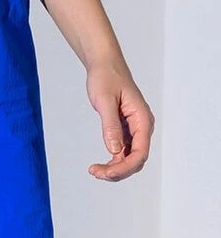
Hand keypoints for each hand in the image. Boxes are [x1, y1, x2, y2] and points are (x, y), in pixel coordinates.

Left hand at [86, 60, 153, 181]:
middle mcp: (142, 126)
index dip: (125, 167)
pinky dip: (112, 162)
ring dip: (114, 169)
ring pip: (130, 159)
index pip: (140, 153)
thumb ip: (110, 126)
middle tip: (95, 172)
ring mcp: (134, 130)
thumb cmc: (106, 77)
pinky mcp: (126, 131)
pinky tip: (98, 165)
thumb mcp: (105, 101)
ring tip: (94, 170)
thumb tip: (114, 150)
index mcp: (142, 119)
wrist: (104, 65)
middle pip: (137, 160)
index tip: (106, 173)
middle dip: (118, 171)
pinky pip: (123, 153)